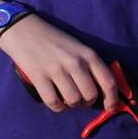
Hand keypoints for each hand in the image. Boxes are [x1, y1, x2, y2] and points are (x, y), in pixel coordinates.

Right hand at [0, 14, 119, 112]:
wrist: (25, 31)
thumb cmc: (55, 41)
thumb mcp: (79, 48)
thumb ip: (91, 66)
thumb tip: (101, 92)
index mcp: (88, 54)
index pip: (108, 82)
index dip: (112, 99)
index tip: (111, 107)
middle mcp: (75, 62)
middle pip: (91, 95)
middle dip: (88, 103)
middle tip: (81, 100)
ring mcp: (56, 70)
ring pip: (73, 101)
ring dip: (72, 105)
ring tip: (68, 100)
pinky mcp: (39, 77)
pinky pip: (54, 102)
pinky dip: (58, 107)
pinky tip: (57, 102)